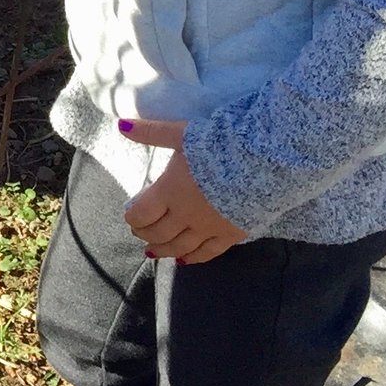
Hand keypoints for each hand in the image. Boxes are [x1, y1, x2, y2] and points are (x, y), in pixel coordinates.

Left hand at [116, 118, 246, 264]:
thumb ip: (151, 132)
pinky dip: (193, 258)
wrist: (264, 162)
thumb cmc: (219, 145)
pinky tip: (185, 260)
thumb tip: (121, 125)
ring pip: (180, 247)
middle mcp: (186, 215)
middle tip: (140, 231)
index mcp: (169, 191)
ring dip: (163, 250)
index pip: (141, 214)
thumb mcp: (182, 133)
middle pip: (158, 233)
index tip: (130, 213)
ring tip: (154, 250)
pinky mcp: (231, 234)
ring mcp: (209, 228)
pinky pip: (208, 253)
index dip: (132, 216)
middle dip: (145, 233)